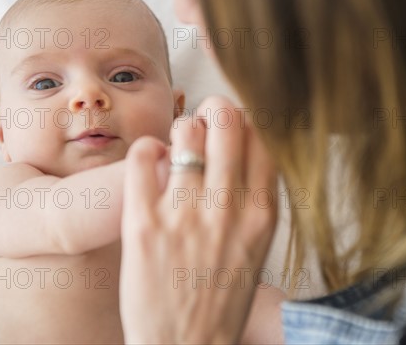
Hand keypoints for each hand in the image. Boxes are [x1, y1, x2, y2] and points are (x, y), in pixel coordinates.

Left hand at [120, 97, 277, 343]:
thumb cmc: (223, 297)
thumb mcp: (258, 247)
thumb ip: (256, 199)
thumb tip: (246, 149)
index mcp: (262, 214)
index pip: (263, 138)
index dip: (248, 120)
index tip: (236, 121)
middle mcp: (228, 208)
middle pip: (228, 122)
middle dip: (217, 109)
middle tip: (207, 115)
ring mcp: (185, 214)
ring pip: (186, 132)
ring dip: (183, 129)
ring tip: (178, 143)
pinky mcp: (144, 224)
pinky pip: (143, 158)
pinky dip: (147, 149)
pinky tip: (152, 159)